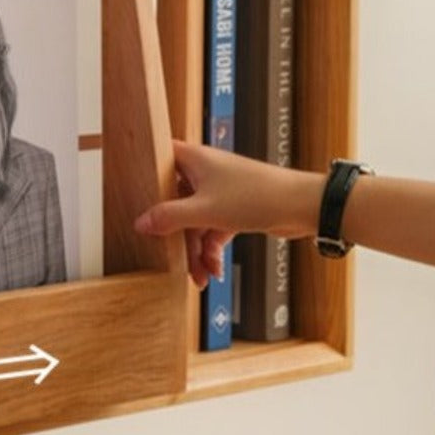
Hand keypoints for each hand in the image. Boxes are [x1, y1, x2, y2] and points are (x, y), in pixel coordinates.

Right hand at [134, 140, 321, 288]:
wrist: (301, 207)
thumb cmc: (256, 196)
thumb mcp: (204, 211)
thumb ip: (169, 217)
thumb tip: (141, 223)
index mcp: (194, 159)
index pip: (160, 158)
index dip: (145, 172)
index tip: (132, 191)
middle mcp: (206, 172)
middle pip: (176, 200)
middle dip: (177, 234)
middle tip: (173, 257)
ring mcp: (221, 191)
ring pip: (196, 220)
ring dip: (197, 249)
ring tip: (201, 276)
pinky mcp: (236, 208)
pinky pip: (214, 229)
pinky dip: (212, 249)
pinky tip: (214, 270)